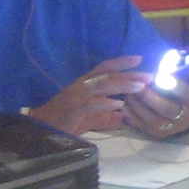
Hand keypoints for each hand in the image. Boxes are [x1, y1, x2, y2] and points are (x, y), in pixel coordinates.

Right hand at [29, 56, 150, 136]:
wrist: (40, 129)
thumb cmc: (63, 122)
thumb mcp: (88, 119)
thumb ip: (105, 116)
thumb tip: (123, 116)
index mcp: (83, 84)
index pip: (104, 68)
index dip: (121, 62)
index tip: (139, 59)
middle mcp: (80, 86)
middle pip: (107, 75)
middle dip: (129, 74)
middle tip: (148, 76)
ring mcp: (76, 96)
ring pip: (102, 85)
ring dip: (122, 85)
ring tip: (139, 87)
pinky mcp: (73, 109)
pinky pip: (91, 103)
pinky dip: (105, 103)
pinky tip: (118, 105)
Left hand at [119, 80, 188, 138]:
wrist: (186, 118)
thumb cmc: (187, 94)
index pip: (183, 92)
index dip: (171, 84)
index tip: (160, 75)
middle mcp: (181, 118)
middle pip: (165, 107)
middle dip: (148, 95)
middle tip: (137, 83)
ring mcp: (167, 128)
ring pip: (149, 117)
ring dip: (136, 103)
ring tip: (128, 90)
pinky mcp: (154, 133)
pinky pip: (139, 124)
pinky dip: (130, 112)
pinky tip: (124, 101)